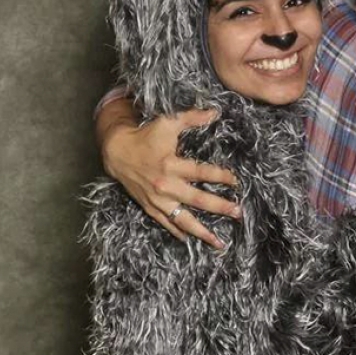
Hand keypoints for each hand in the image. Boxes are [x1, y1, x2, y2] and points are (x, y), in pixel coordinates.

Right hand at [98, 99, 239, 245]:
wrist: (117, 152)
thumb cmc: (145, 136)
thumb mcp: (167, 123)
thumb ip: (192, 118)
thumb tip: (215, 111)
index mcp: (172, 164)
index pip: (202, 173)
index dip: (221, 176)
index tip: (237, 182)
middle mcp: (166, 185)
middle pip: (198, 200)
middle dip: (220, 207)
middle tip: (238, 213)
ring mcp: (158, 200)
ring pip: (183, 219)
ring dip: (202, 232)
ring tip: (219, 243)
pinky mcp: (150, 207)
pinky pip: (166, 223)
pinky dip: (178, 232)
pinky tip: (191, 240)